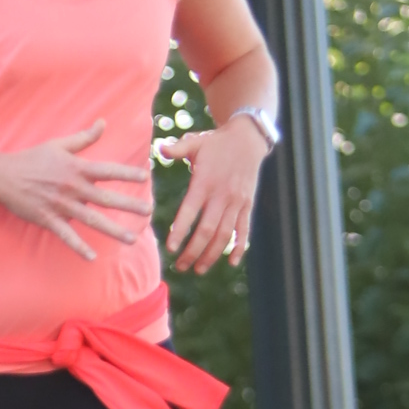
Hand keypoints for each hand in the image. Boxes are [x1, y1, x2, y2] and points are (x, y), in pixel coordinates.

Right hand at [0, 119, 151, 257]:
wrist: (4, 176)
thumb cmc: (32, 158)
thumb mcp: (59, 144)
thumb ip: (84, 137)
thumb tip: (103, 122)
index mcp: (76, 168)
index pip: (107, 171)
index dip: (127, 173)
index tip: (145, 176)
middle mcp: (72, 188)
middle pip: (105, 198)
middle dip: (129, 205)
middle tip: (149, 211)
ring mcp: (61, 205)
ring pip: (91, 220)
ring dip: (113, 230)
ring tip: (132, 239)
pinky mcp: (48, 219)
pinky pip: (66, 235)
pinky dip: (79, 247)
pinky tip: (92, 257)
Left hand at [158, 120, 264, 273]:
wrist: (248, 139)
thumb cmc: (216, 143)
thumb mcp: (195, 142)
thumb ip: (177, 149)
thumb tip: (160, 148)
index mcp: (204, 182)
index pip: (190, 211)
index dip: (180, 231)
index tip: (170, 248)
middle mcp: (221, 195)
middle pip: (207, 230)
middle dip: (193, 251)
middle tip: (180, 266)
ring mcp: (236, 202)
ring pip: (225, 235)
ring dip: (212, 255)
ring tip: (199, 269)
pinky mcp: (247, 205)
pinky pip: (244, 230)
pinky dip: (239, 247)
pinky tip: (232, 263)